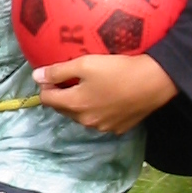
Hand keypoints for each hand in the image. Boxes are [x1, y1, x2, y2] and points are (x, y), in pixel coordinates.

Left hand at [33, 54, 177, 134]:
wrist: (155, 81)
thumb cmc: (118, 70)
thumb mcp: (85, 64)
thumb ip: (58, 71)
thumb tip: (36, 77)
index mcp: (74, 105)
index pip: (47, 99)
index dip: (46, 86)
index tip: (53, 75)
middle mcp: (86, 121)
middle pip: (63, 108)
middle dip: (61, 95)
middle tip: (70, 78)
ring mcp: (103, 127)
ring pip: (82, 115)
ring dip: (79, 103)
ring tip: (89, 86)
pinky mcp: (119, 128)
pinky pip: (100, 119)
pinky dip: (98, 109)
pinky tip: (107, 95)